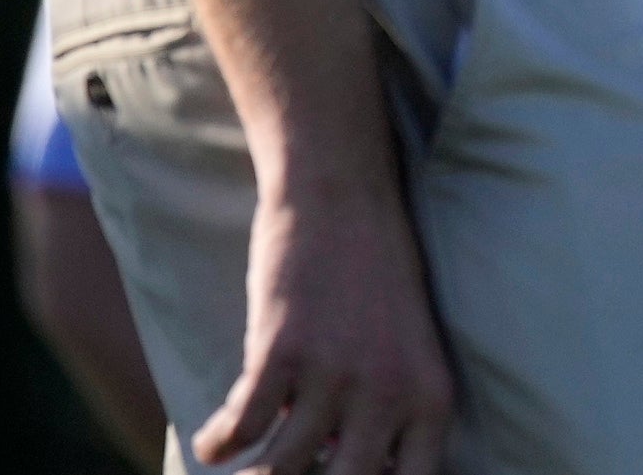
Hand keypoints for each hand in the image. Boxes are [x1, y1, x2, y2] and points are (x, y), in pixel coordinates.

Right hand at [196, 172, 455, 474]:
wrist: (343, 194)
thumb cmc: (376, 276)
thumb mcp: (409, 349)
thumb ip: (387, 415)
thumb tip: (344, 467)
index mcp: (430, 397)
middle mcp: (389, 393)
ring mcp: (336, 373)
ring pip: (284, 470)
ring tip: (242, 474)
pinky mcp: (283, 350)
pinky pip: (240, 430)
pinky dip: (218, 445)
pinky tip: (212, 444)